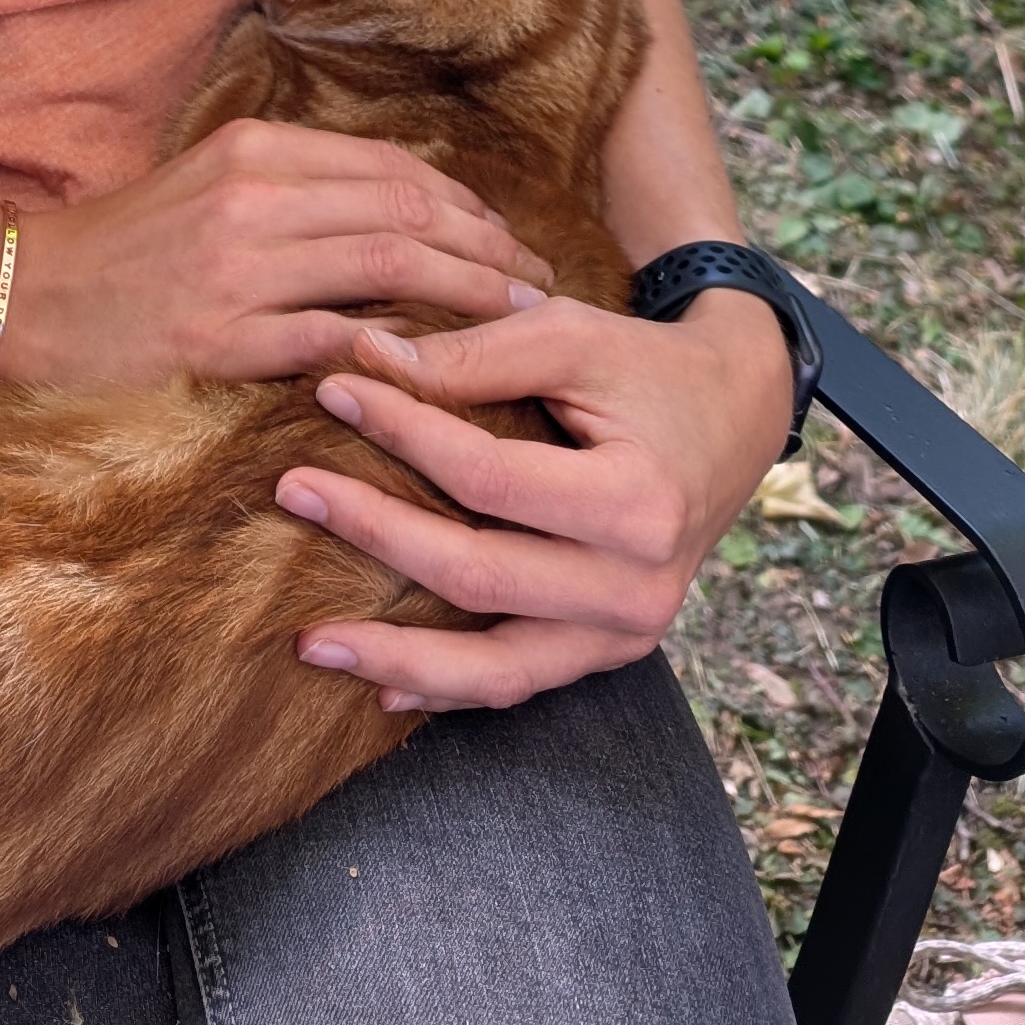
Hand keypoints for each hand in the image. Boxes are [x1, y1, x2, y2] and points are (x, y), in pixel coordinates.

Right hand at [0, 118, 556, 388]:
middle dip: (488, 249)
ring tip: (517, 326)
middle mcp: (255, 194)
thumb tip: (394, 211)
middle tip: (540, 286)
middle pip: (407, 210)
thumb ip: (293, 191)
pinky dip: (396, 351)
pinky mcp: (222, 336)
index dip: (466, 205)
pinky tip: (440, 373)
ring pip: (388, 266)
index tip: (507, 241)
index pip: (393, 168)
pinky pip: (334, 338)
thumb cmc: (123, 247)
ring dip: (466, 297)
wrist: (24, 292)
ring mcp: (239, 266)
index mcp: (255, 150)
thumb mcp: (208, 186)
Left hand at [274, 285, 792, 708]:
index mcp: (637, 501)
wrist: (733, 419)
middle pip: (479, 575)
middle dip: (375, 534)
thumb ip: (473, 356)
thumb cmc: (643, 369)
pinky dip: (448, 688)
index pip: (489, 477)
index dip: (403, 433)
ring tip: (309, 643)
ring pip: (497, 669)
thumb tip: (364, 361)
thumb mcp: (570, 336)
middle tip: (291, 491)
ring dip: (397, 655)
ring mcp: (628, 634)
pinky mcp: (609, 652)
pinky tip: (381, 685)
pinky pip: (519, 682)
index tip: (332, 389)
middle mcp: (639, 585)